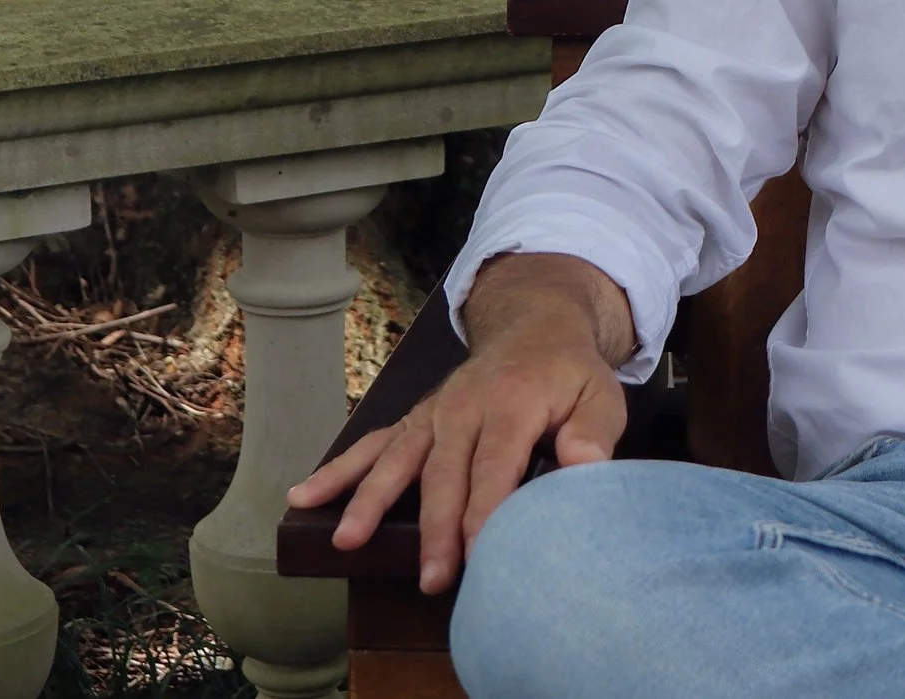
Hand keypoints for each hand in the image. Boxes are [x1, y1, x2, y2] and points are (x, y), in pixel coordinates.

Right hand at [285, 253, 634, 593]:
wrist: (534, 326)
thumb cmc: (571, 375)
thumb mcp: (600, 396)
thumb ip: (592, 433)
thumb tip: (585, 465)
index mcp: (512, 402)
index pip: (495, 465)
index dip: (485, 511)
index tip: (478, 554)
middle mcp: (464, 406)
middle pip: (445, 473)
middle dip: (436, 529)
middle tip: (432, 578)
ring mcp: (433, 413)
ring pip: (397, 460)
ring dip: (370, 501)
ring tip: (345, 539)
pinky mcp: (415, 421)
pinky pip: (373, 446)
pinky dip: (339, 471)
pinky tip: (303, 497)